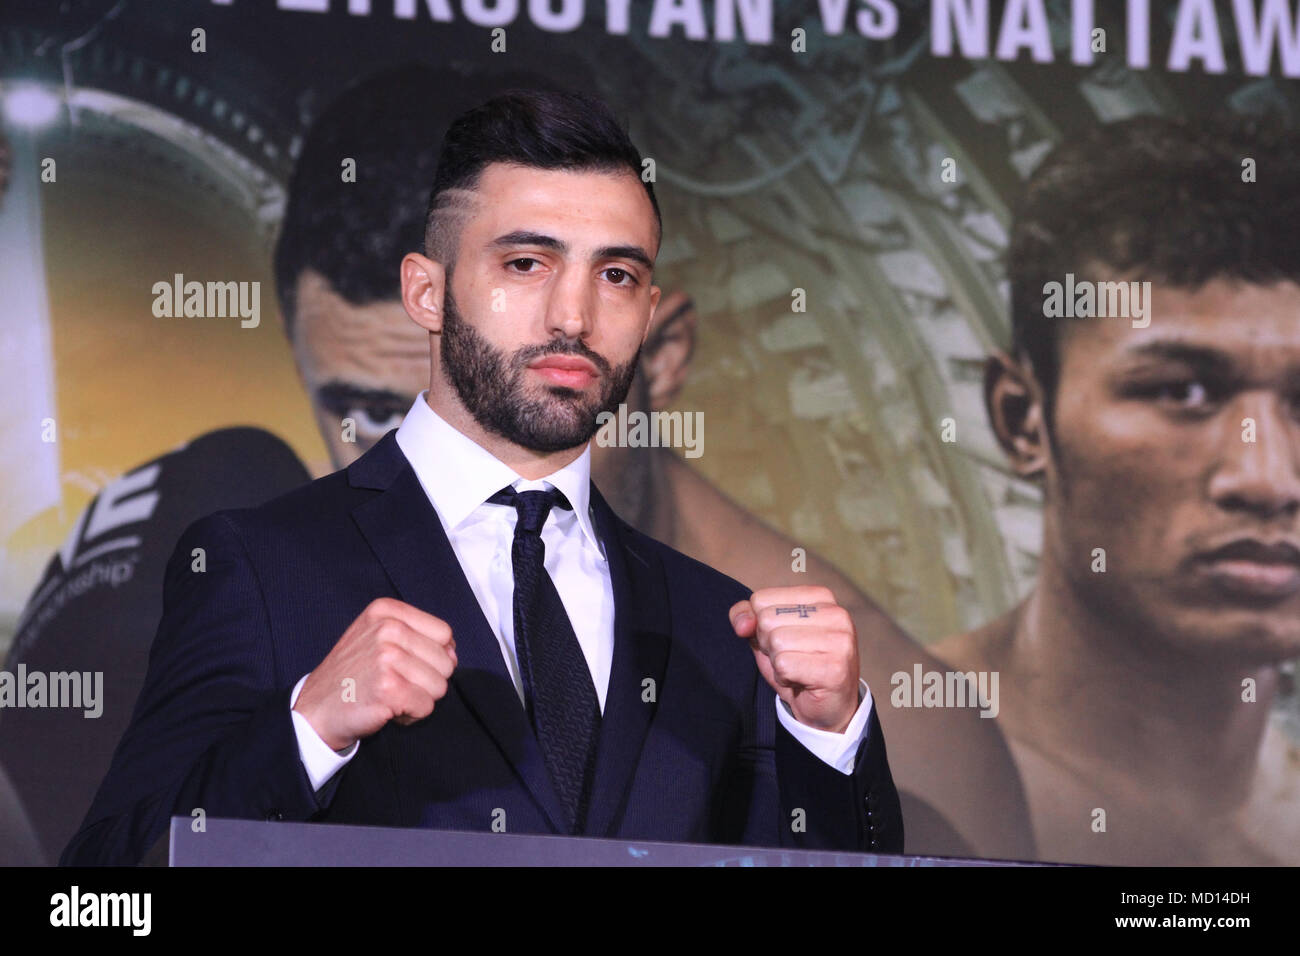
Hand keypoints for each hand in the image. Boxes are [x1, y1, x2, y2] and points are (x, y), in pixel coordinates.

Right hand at [293, 597, 457, 751]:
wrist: (315, 709)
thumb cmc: (352, 675)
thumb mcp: (376, 637)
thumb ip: (416, 635)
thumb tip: (453, 653)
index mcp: (386, 611)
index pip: (444, 633)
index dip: (434, 655)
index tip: (407, 665)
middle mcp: (387, 629)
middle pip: (446, 661)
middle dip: (427, 680)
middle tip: (394, 684)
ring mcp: (387, 657)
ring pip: (439, 686)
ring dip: (419, 699)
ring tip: (390, 696)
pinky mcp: (388, 688)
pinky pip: (426, 706)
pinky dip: (411, 715)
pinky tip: (387, 709)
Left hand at [729, 586, 858, 732]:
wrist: (827, 709)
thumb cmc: (796, 666)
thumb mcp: (765, 635)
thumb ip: (747, 617)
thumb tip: (743, 624)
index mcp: (820, 596)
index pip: (761, 599)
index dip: (760, 626)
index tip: (784, 641)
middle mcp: (835, 613)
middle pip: (767, 619)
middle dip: (769, 645)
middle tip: (792, 658)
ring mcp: (839, 640)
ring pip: (776, 642)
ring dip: (778, 663)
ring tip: (797, 669)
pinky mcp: (835, 667)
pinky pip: (784, 665)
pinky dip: (784, 678)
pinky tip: (801, 681)